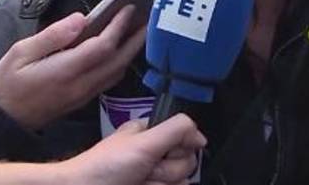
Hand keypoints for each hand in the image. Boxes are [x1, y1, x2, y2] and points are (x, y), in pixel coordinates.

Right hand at [0, 6, 145, 129]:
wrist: (1, 121)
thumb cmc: (6, 84)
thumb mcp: (19, 53)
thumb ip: (52, 36)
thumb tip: (80, 19)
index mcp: (64, 71)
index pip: (102, 47)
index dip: (119, 26)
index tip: (129, 8)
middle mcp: (80, 85)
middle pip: (118, 61)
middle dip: (136, 39)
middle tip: (148, 18)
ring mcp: (84, 95)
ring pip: (117, 72)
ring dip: (131, 51)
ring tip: (139, 31)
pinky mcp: (82, 100)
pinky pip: (110, 80)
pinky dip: (121, 63)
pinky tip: (121, 51)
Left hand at [58, 114, 205, 184]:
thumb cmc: (107, 166)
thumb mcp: (144, 141)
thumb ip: (176, 130)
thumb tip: (201, 137)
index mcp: (152, 133)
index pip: (187, 137)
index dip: (180, 147)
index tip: (164, 152)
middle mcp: (155, 154)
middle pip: (186, 163)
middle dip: (167, 170)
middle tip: (144, 170)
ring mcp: (152, 176)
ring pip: (180, 182)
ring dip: (159, 184)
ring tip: (138, 182)